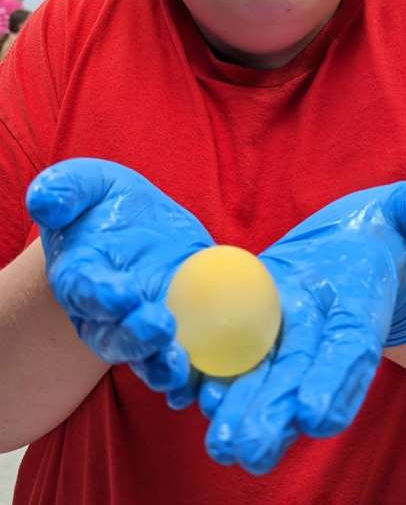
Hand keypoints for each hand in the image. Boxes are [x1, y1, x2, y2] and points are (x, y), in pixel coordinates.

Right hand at [26, 158, 213, 398]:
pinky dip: (188, 375)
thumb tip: (46, 202)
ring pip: (145, 358)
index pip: (85, 289)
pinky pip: (177, 360)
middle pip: (114, 335)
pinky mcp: (174, 333)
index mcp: (80, 274)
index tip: (124, 294)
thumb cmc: (106, 205)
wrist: (135, 227)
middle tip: (160, 330)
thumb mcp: (88, 184)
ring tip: (180, 366)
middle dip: (135, 337)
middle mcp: (105, 312)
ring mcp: (139, 327)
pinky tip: (202, 379)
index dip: (102, 294)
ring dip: (160, 365)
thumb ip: (65, 188)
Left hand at [201, 163, 405, 473]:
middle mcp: (324, 336)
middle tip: (249, 450)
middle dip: (275, 414)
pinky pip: (236, 356)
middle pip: (300, 380)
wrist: (357, 250)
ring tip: (220, 444)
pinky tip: (194, 398)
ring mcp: (289, 337)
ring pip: (265, 379)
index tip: (315, 416)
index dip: (337, 383)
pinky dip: (216, 378)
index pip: (352, 352)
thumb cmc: (386, 231)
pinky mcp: (259, 328)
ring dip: (242, 410)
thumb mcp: (405, 214)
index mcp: (361, 312)